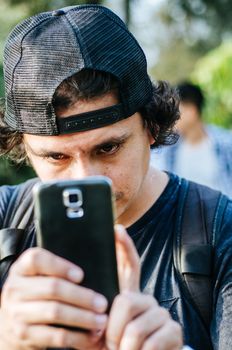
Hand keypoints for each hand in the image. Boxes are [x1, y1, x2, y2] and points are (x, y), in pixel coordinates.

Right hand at [0, 247, 107, 348]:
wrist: (12, 320)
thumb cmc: (37, 291)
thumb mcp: (39, 275)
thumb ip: (58, 269)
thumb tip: (93, 269)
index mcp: (21, 268)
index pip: (37, 259)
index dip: (60, 266)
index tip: (81, 275)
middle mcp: (15, 288)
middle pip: (52, 288)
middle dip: (82, 296)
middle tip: (102, 303)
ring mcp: (17, 312)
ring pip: (55, 312)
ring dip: (82, 317)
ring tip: (101, 320)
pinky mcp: (24, 335)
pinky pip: (55, 336)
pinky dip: (76, 337)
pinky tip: (90, 336)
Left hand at [105, 225, 182, 349]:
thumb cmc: (116, 346)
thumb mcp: (104, 328)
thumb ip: (99, 309)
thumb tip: (87, 296)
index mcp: (130, 295)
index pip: (130, 265)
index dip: (125, 246)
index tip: (117, 229)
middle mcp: (147, 299)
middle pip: (127, 301)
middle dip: (113, 328)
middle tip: (110, 343)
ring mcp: (162, 314)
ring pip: (135, 328)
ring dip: (124, 348)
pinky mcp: (174, 331)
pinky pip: (151, 344)